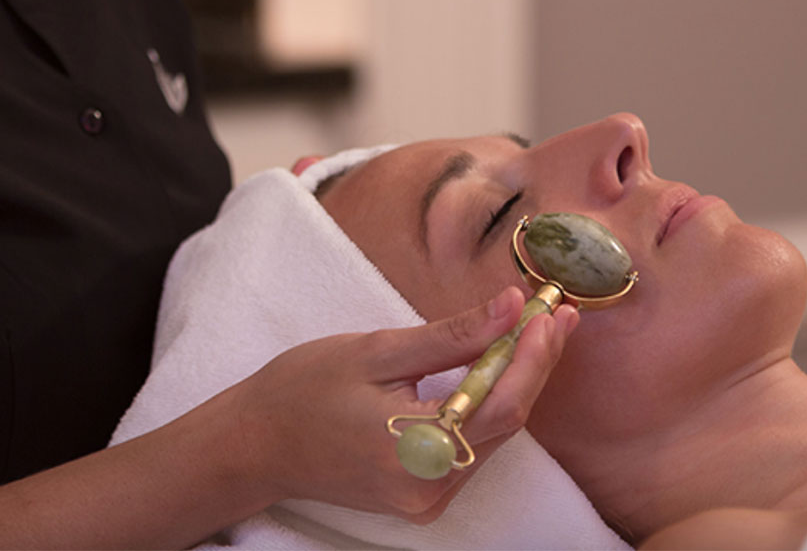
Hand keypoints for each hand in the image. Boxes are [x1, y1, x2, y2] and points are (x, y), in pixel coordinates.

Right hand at [231, 286, 578, 521]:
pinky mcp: (422, 497)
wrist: (254, 444)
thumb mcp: (375, 350)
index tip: (550, 312)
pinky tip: (494, 369)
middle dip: (532, 364)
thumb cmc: (302, 390)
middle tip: (552, 314)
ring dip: (514, 382)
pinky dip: (487, 407)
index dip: (534, 357)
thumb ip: (450, 335)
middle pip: (505, 422)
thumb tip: (511, 307)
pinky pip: (471, 447)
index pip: (501, 405)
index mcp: (415, 450)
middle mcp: (428, 487)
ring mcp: (426, 498)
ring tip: (531, 332)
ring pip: (492, 435)